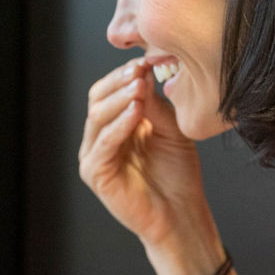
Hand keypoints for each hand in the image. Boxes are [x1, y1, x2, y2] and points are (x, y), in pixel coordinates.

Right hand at [80, 59, 214, 250]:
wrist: (180, 213)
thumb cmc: (178, 175)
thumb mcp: (170, 129)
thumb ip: (155, 104)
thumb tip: (145, 72)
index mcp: (116, 126)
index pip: (110, 90)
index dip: (125, 74)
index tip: (146, 60)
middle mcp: (100, 138)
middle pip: (97, 99)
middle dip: (118, 81)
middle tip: (139, 70)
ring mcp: (94, 156)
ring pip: (97, 117)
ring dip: (119, 98)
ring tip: (140, 87)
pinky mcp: (95, 174)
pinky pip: (104, 143)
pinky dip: (119, 124)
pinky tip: (136, 111)